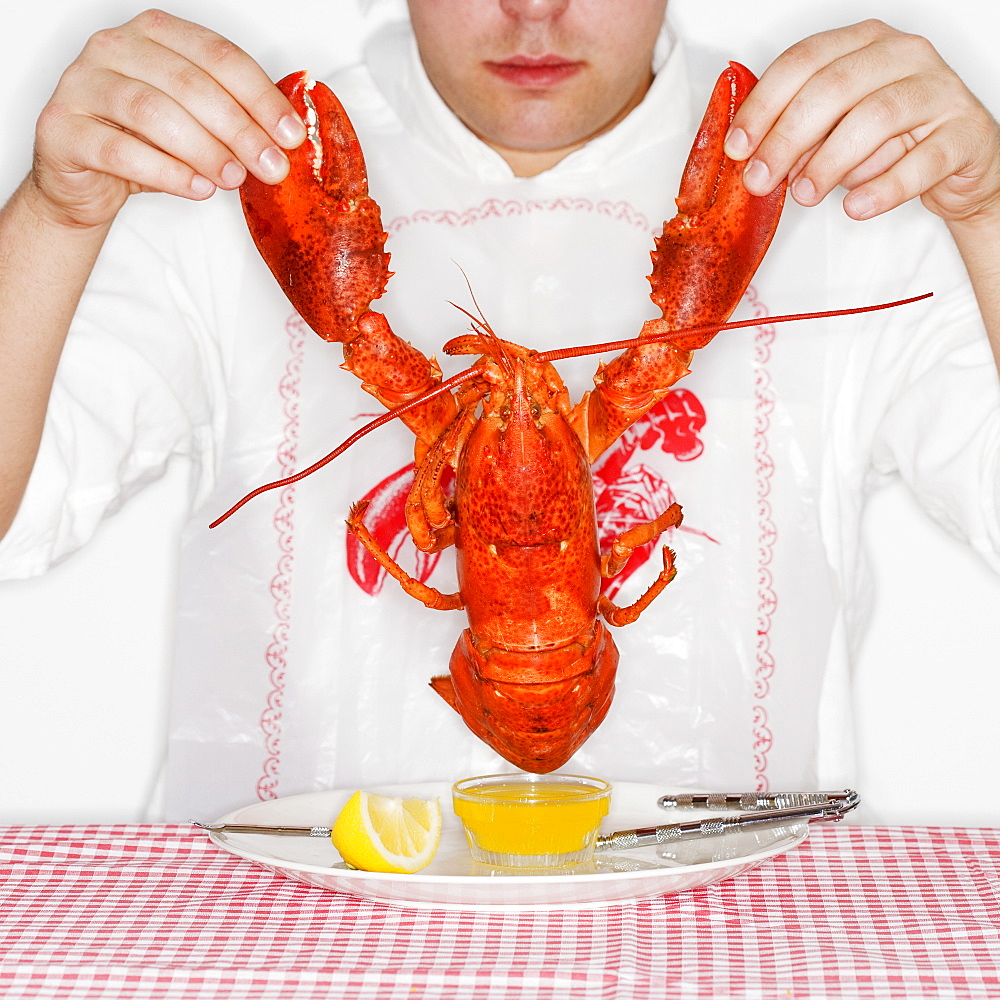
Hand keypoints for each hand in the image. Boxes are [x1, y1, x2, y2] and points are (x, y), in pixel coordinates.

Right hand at [30, 9, 305, 228]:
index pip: (218, 55)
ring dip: (204, 150)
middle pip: (190, 83)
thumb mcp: (195, 126)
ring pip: (153, 112)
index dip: (261, 97)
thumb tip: (284, 141)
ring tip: (234, 178)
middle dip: (240, 129)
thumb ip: (233, 122)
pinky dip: (167, 172)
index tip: (291, 135)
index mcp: (155, 34)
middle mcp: (115, 48)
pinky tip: (197, 188)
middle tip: (270, 166)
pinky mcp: (62, 128)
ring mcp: (82, 84)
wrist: (85, 181)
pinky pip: (119, 150)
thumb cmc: (144, 145)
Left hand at [724, 20, 999, 224]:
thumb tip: (754, 161)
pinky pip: (923, 161)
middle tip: (760, 181)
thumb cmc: (890, 140)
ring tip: (804, 196)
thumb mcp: (835, 131)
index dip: (764, 106)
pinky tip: (855, 207)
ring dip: (829, 162)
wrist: (958, 161)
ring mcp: (940, 90)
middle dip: (786, 139)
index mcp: (864, 44)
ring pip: (876, 118)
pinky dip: (884, 188)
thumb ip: (798, 137)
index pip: (804, 62)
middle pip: (833, 88)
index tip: (737, 147)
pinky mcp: (966, 133)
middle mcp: (904, 55)